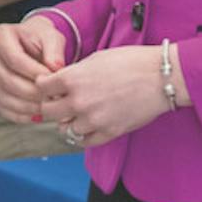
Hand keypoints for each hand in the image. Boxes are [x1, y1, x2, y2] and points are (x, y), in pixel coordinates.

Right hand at [0, 17, 66, 123]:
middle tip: (53, 97)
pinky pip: (3, 108)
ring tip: (47, 108)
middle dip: (32, 92)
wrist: (32, 44)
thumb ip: (54, 50)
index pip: (14, 59)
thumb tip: (56, 68)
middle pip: (7, 80)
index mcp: (0, 35)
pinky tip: (37, 115)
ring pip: (4, 97)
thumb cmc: (41, 38)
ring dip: (27, 107)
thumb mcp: (51, 36)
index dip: (34, 73)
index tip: (53, 80)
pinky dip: (20, 115)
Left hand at [34, 45, 165, 145]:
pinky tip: (88, 125)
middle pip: (47, 112)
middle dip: (50, 106)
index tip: (49, 86)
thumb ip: (74, 73)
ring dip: (67, 122)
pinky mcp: (108, 133)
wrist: (160, 77)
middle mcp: (78, 102)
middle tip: (59, 102)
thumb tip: (59, 83)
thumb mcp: (95, 59)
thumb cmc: (130, 62)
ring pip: (64, 129)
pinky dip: (82, 135)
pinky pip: (84, 142)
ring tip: (77, 114)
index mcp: (72, 79)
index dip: (43, 86)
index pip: (41, 88)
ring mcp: (93, 120)